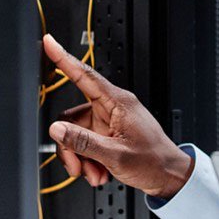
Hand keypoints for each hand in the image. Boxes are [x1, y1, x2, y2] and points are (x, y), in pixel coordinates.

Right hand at [42, 34, 194, 197]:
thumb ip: (83, 141)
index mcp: (118, 103)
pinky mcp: (107, 135)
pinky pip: (84, 143)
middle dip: (71, 146)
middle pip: (71, 119)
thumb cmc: (153, 160)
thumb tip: (57, 130)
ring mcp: (108, 122)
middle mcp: (111, 109)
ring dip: (80, 157)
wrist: (168, 175)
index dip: (64, 58)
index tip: (50, 43)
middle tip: (78, 166)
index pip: (85, 75)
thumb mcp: (115, 155)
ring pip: (75, 134)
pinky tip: (99, 171)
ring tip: (94, 173)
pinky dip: (87, 160)